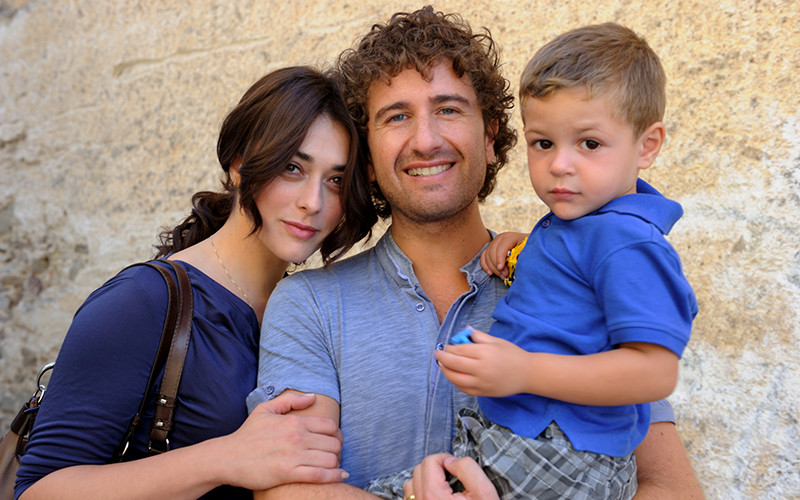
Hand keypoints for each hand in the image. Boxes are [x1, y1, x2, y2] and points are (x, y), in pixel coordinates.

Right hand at [215, 391, 346, 489]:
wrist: (227, 458)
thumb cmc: (247, 435)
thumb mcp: (265, 409)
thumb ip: (291, 400)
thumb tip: (313, 397)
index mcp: (294, 421)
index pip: (330, 426)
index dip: (336, 434)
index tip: (333, 441)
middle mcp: (296, 436)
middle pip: (334, 443)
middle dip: (337, 450)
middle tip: (333, 455)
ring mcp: (293, 455)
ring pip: (330, 459)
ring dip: (336, 464)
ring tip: (333, 466)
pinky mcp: (288, 473)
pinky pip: (320, 475)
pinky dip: (334, 476)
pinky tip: (341, 477)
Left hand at [403, 454, 498, 499]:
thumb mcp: (484, 492)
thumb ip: (467, 468)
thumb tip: (450, 461)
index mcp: (434, 496)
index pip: (430, 461)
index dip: (445, 459)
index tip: (457, 467)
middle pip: (418, 470)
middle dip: (435, 468)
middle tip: (453, 477)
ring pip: (411, 484)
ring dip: (425, 479)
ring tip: (444, 487)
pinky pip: (411, 498)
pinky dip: (421, 492)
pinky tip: (437, 498)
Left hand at [436, 329, 528, 396]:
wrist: (528, 374)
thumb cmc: (513, 355)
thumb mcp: (496, 341)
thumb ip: (478, 336)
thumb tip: (464, 331)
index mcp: (485, 353)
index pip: (459, 350)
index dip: (449, 348)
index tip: (445, 346)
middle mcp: (481, 368)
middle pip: (454, 364)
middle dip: (442, 358)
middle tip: (437, 354)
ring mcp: (481, 382)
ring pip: (455, 378)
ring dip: (446, 371)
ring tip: (442, 365)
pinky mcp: (483, 392)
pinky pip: (463, 388)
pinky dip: (455, 382)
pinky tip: (453, 376)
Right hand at [480, 232, 526, 278]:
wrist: (527, 246)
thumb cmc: (530, 249)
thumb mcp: (529, 250)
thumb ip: (524, 255)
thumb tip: (517, 265)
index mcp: (510, 237)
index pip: (502, 246)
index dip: (500, 257)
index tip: (501, 268)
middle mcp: (500, 238)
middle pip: (492, 251)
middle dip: (497, 265)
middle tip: (505, 275)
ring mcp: (494, 243)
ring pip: (487, 256)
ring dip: (493, 268)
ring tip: (502, 276)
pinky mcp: (490, 249)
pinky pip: (484, 257)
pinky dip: (485, 266)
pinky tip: (490, 273)